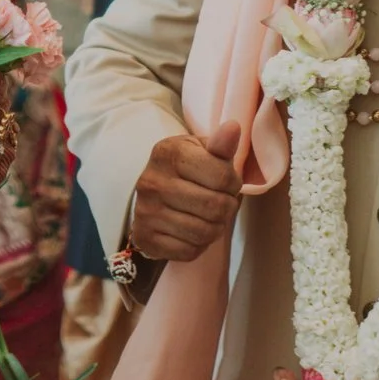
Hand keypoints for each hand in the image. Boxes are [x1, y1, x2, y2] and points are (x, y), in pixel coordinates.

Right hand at [129, 120, 241, 261]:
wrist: (153, 192)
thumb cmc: (186, 169)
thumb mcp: (201, 150)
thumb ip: (220, 144)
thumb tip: (234, 127)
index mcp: (167, 152)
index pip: (223, 178)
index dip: (233, 184)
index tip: (226, 183)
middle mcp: (152, 181)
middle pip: (216, 208)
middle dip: (227, 208)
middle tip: (221, 202)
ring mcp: (146, 211)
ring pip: (204, 233)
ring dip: (215, 228)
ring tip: (208, 217)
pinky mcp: (145, 237)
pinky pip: (189, 252)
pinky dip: (198, 245)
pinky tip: (191, 230)